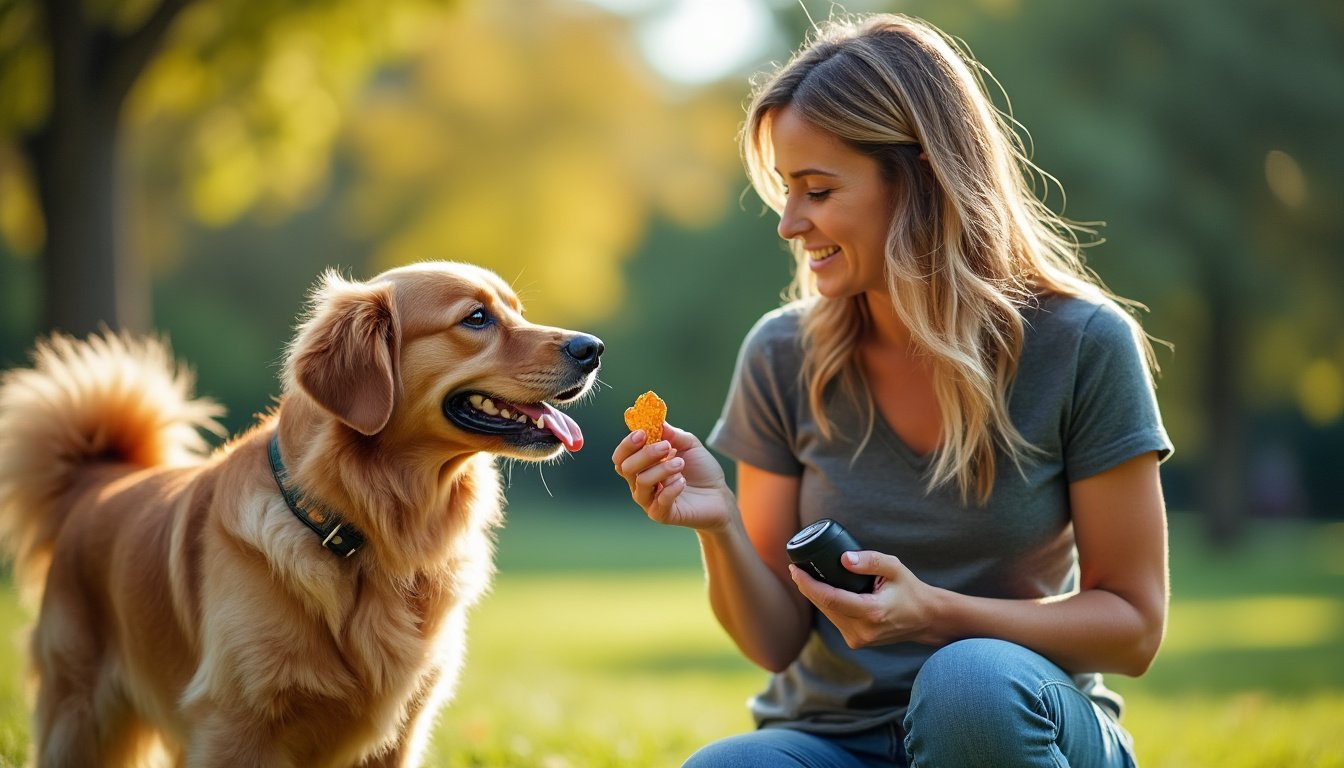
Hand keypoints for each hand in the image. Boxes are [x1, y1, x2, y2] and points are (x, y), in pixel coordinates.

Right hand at [611, 422, 733, 530]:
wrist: (719, 495)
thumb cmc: (701, 469)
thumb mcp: (690, 445)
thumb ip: (673, 434)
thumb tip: (658, 423)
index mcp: (642, 465)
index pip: (621, 456)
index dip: (627, 444)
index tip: (642, 433)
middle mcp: (640, 483)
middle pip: (626, 468)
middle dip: (645, 454)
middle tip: (666, 446)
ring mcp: (649, 500)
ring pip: (642, 483)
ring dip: (662, 469)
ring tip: (681, 464)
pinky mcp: (661, 514)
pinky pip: (659, 501)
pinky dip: (672, 488)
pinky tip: (683, 482)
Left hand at [789, 550, 939, 648]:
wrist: (925, 619)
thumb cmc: (910, 590)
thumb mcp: (895, 568)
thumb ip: (870, 561)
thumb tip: (843, 558)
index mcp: (872, 613)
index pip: (829, 599)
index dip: (808, 584)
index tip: (795, 569)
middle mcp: (862, 631)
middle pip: (824, 607)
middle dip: (807, 587)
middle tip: (797, 568)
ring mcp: (858, 640)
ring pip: (827, 614)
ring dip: (815, 596)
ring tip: (807, 576)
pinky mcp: (856, 642)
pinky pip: (835, 620)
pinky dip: (828, 605)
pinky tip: (823, 591)